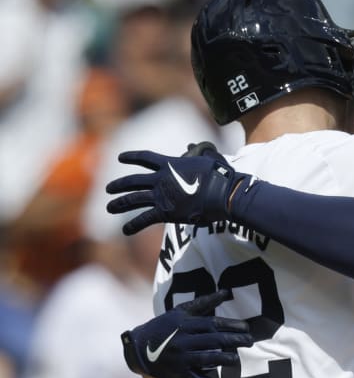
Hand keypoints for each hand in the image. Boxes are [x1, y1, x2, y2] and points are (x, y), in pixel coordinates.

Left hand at [106, 145, 246, 234]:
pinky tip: (125, 231)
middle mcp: (160, 179)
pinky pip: (144, 219)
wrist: (220, 194)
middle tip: (108, 189)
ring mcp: (161, 196)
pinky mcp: (165, 212)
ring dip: (120, 204)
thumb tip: (195, 146)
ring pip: (133, 199)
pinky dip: (134, 226)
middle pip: (133, 181)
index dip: (132, 157)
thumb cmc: (219, 176)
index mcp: (170, 164)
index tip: (120, 158)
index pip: (145, 158)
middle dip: (119, 185)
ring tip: (109, 207)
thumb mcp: (207, 158)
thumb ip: (198, 153)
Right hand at [121, 290, 253, 377]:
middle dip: (234, 340)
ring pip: (207, 358)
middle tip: (250, 341)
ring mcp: (181, 357)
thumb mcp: (181, 311)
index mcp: (186, 324)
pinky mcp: (178, 373)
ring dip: (225, 359)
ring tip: (236, 359)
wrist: (137, 347)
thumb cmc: (164, 326)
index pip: (214, 324)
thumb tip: (226, 292)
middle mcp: (183, 339)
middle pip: (214, 340)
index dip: (232, 326)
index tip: (246, 327)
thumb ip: (204, 302)